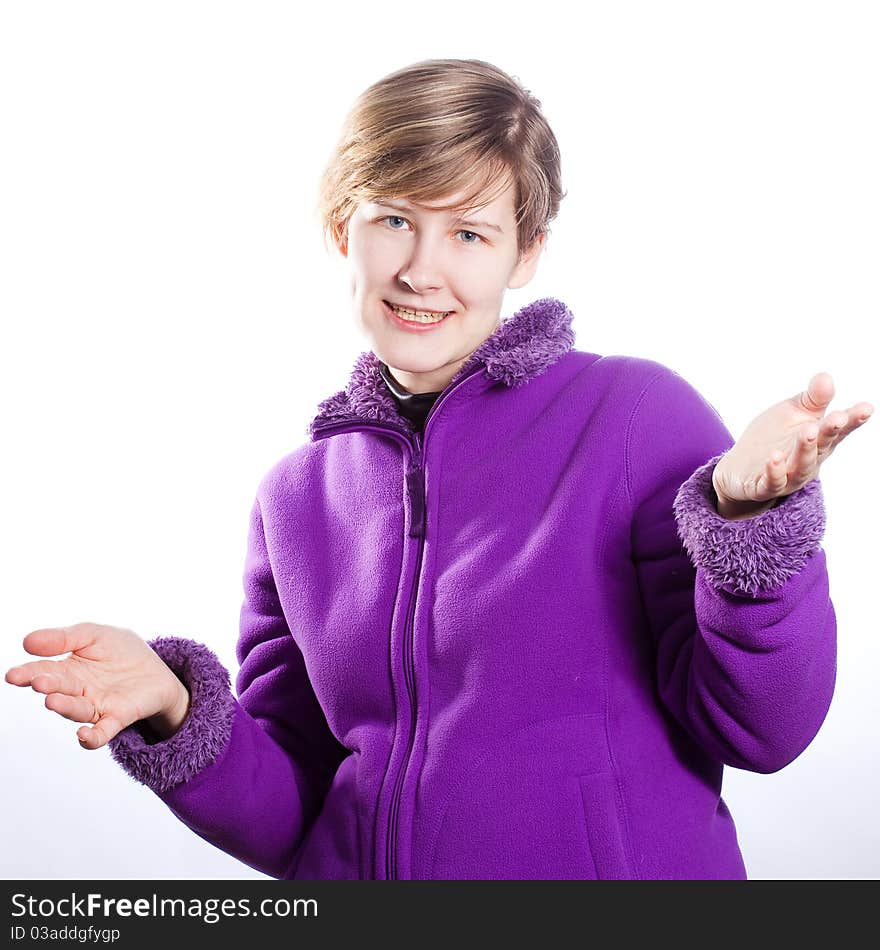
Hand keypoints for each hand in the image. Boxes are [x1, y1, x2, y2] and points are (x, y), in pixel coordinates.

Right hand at [5, 622, 189, 748]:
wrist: (158, 671)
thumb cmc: (122, 652)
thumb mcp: (95, 635)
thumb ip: (64, 638)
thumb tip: (26, 641)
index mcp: (69, 669)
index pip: (43, 671)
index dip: (28, 673)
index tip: (13, 675)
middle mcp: (77, 691)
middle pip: (58, 689)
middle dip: (47, 686)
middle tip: (38, 682)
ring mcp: (96, 706)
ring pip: (76, 710)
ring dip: (64, 707)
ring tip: (53, 700)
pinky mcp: (117, 718)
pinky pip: (101, 732)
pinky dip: (91, 737)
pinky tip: (84, 735)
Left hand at [712, 372, 872, 509]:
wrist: (740, 470)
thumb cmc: (773, 439)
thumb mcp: (792, 414)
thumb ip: (811, 399)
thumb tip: (826, 377)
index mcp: (818, 441)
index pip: (838, 430)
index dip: (852, 420)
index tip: (866, 408)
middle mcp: (808, 460)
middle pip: (821, 446)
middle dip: (829, 431)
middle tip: (838, 417)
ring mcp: (788, 476)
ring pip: (800, 465)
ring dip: (805, 449)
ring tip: (807, 431)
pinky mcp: (764, 487)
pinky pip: (772, 482)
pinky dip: (774, 471)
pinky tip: (774, 457)